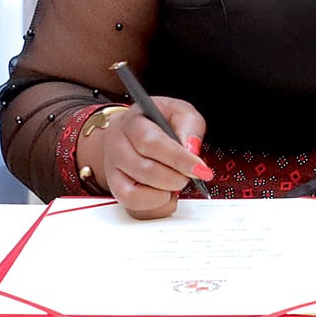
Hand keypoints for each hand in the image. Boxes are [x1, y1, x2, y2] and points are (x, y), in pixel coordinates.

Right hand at [82, 94, 210, 221]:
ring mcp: (114, 169)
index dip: (180, 160)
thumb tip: (191, 150)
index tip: (201, 171)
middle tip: (191, 174)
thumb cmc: (157, 121)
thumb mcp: (178, 112)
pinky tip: (165, 193)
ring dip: (165, 192)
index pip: (153, 143)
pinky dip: (156, 205)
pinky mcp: (116, 188)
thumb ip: (189, 126)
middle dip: (177, 178)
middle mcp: (118, 145)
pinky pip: (133, 204)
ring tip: (176, 180)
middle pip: (146, 170)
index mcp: (133, 122)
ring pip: (136, 192)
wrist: (131, 131)